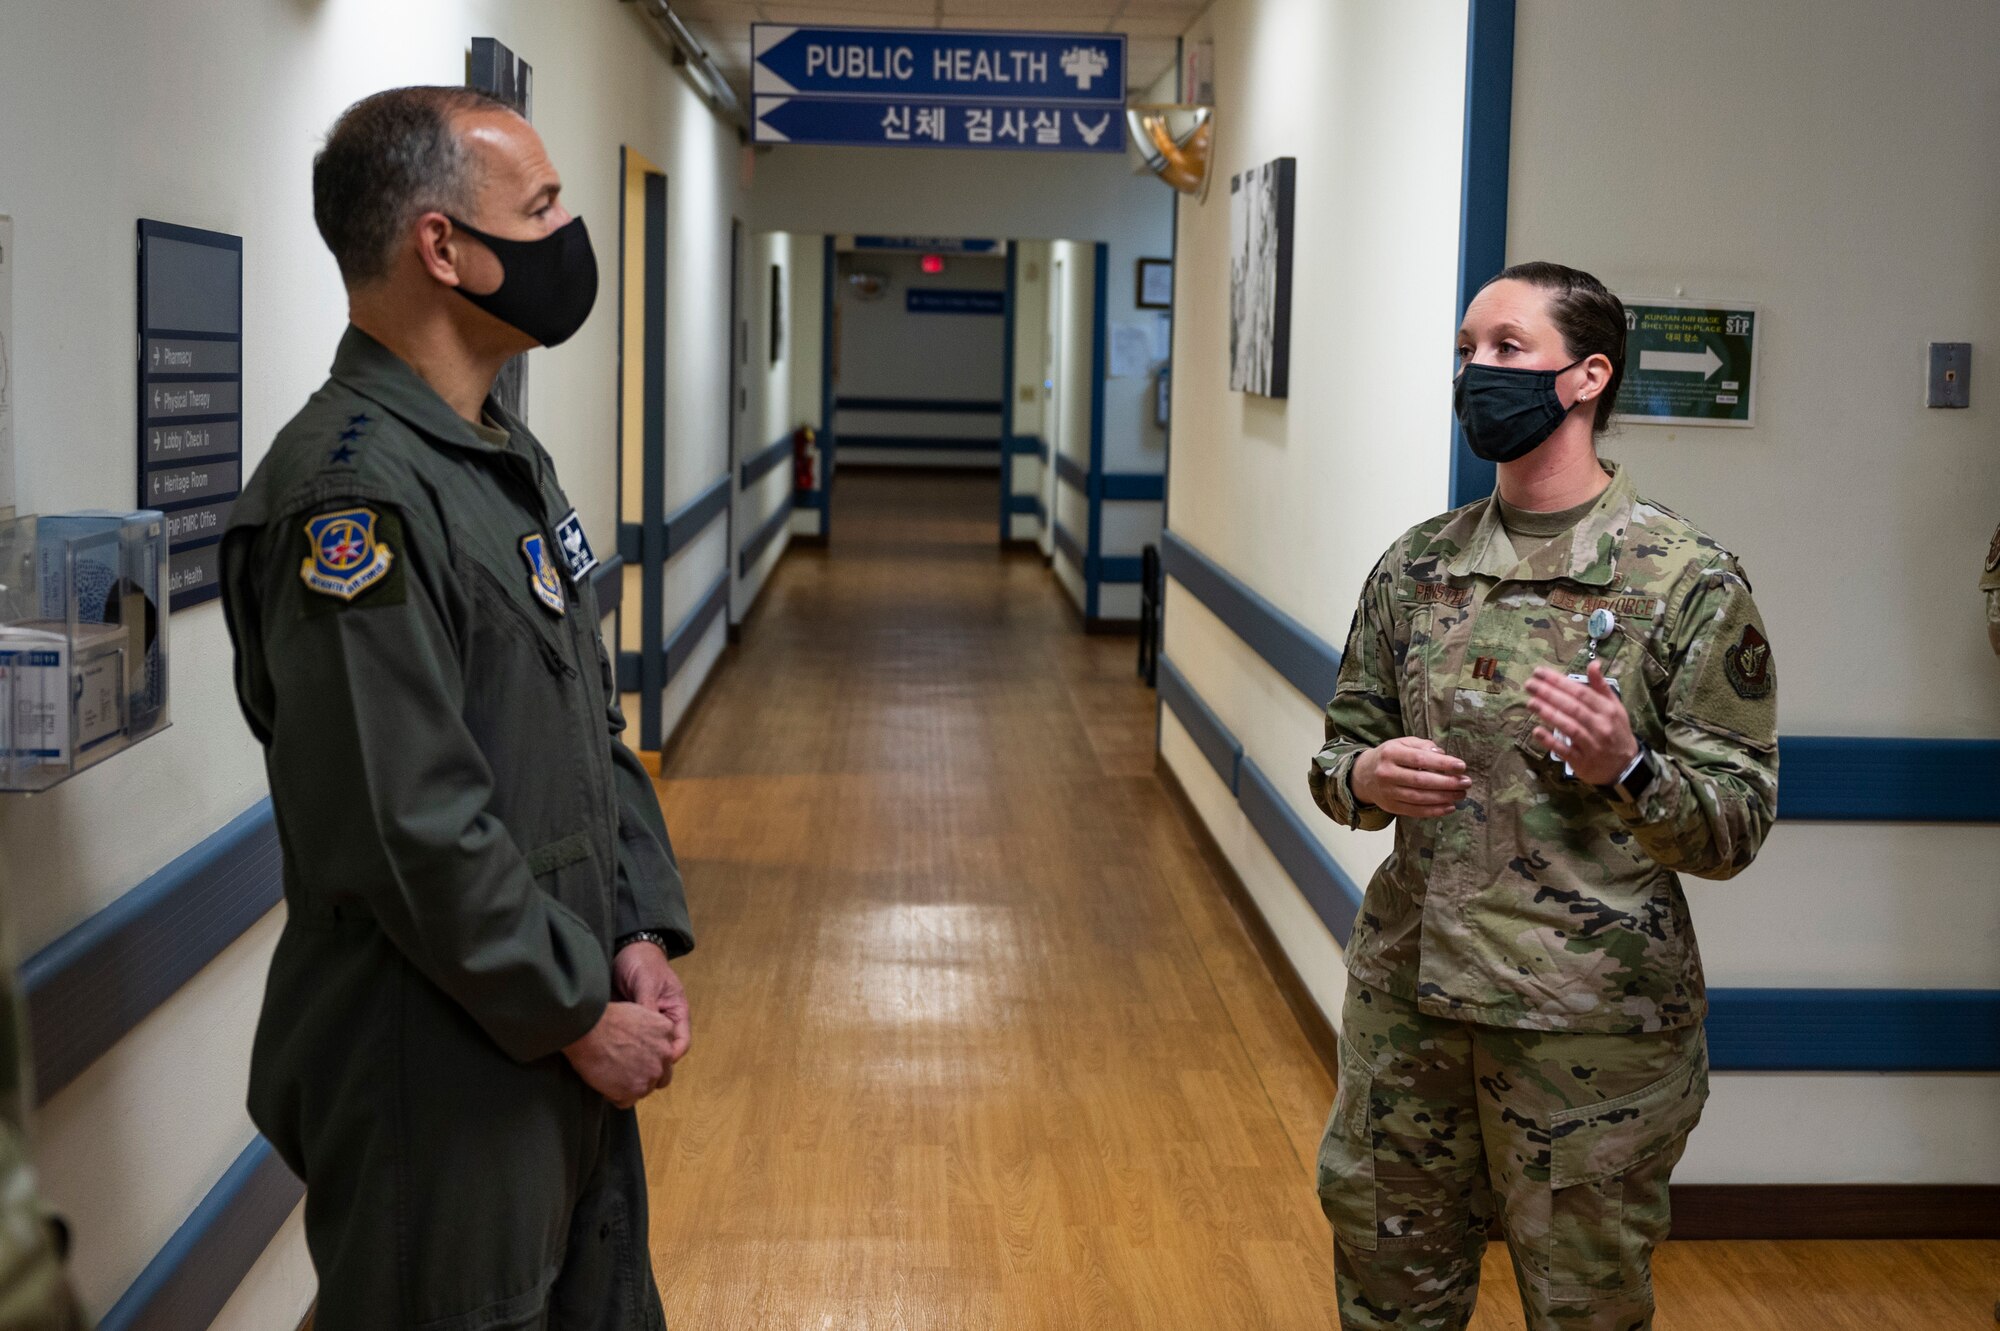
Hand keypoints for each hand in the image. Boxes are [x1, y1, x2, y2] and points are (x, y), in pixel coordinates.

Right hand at [563, 1001, 676, 1108]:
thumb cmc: (603, 1019)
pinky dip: (615, 1097)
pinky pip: (627, 1102)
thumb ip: (649, 1031)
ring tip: (610, 1078)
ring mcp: (651, 1073)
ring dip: (629, 1087)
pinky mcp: (635, 1089)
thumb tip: (644, 1045)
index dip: (650, 1058)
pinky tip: (604, 1086)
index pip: (665, 1053)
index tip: (635, 1058)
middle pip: (661, 1075)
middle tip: (624, 1072)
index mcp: (666, 1031)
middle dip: (645, 1076)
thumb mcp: (638, 1013)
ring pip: (644, 1090)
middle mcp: (664, 1054)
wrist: (586, 1029)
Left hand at [614, 942, 690, 1087]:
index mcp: (676, 1013)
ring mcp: (645, 1026)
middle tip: (635, 1071)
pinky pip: (627, 1043)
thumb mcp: (647, 982)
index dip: (672, 1056)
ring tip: (620, 1065)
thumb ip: (648, 1006)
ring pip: (644, 1050)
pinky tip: (608, 1053)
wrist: (625, 951)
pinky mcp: (628, 1026)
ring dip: (634, 1059)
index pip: (681, 1042)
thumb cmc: (643, 963)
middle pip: (663, 1051)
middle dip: (652, 1063)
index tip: (656, 1064)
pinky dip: (620, 1051)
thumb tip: (646, 1032)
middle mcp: (662, 1023)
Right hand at [1351, 736, 1470, 818]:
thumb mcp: (1402, 744)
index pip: (1420, 759)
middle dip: (1447, 783)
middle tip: (1466, 783)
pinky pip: (1415, 811)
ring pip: (1419, 798)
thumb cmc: (1390, 757)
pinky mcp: (1391, 807)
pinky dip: (1434, 811)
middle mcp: (1387, 773)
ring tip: (1461, 794)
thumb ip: (1422, 746)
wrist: (1363, 775)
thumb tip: (1442, 754)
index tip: (1461, 766)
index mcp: (1391, 754)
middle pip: (1421, 780)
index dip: (1442, 764)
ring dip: (1444, 798)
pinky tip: (1449, 807)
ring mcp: (1388, 792)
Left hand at [1526, 662, 1638, 786]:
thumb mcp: (1614, 707)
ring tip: (1530, 702)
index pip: (1581, 692)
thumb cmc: (1616, 731)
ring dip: (1548, 714)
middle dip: (1549, 694)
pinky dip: (1550, 741)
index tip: (1540, 672)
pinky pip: (1565, 750)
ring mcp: (1591, 745)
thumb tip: (1594, 663)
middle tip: (1530, 685)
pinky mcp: (1582, 762)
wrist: (1626, 766)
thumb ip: (1601, 686)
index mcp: (1607, 710)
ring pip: (1568, 727)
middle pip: (1572, 707)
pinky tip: (1536, 731)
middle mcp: (1600, 726)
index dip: (1559, 681)